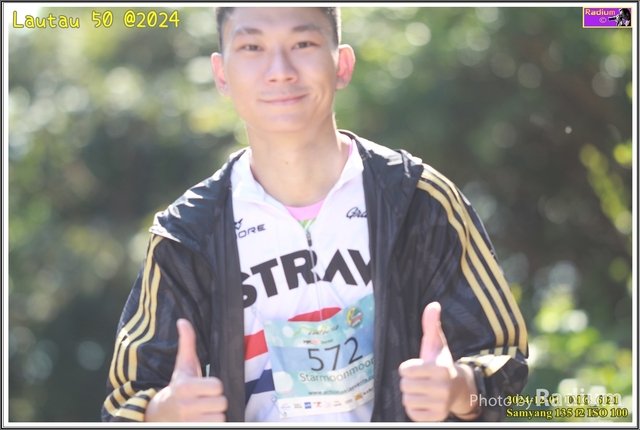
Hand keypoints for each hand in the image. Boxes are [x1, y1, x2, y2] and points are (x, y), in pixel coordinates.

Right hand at [145, 319, 227, 421]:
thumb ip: (187, 343)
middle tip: (204, 400)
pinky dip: (212, 423)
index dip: (214, 386)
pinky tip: (202, 419)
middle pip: (221, 403)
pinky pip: (217, 426)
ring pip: (220, 417)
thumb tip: (183, 321)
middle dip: (216, 401)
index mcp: (184, 387)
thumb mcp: (182, 366)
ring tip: (203, 411)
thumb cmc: (177, 387)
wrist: (159, 414)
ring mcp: (189, 422)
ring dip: (215, 414)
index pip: (218, 386)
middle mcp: (185, 406)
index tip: (204, 387)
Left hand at [398, 302, 477, 420]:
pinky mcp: (437, 417)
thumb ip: (431, 325)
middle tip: (421, 379)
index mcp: (442, 369)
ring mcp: (441, 405)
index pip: (405, 369)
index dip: (408, 367)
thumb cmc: (441, 363)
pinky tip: (424, 401)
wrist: (458, 389)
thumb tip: (433, 304)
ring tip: (423, 389)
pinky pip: (411, 413)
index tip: (419, 366)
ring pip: (406, 399)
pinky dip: (414, 407)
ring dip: (411, 394)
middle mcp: (444, 388)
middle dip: (409, 381)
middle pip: (404, 385)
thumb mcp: (436, 344)